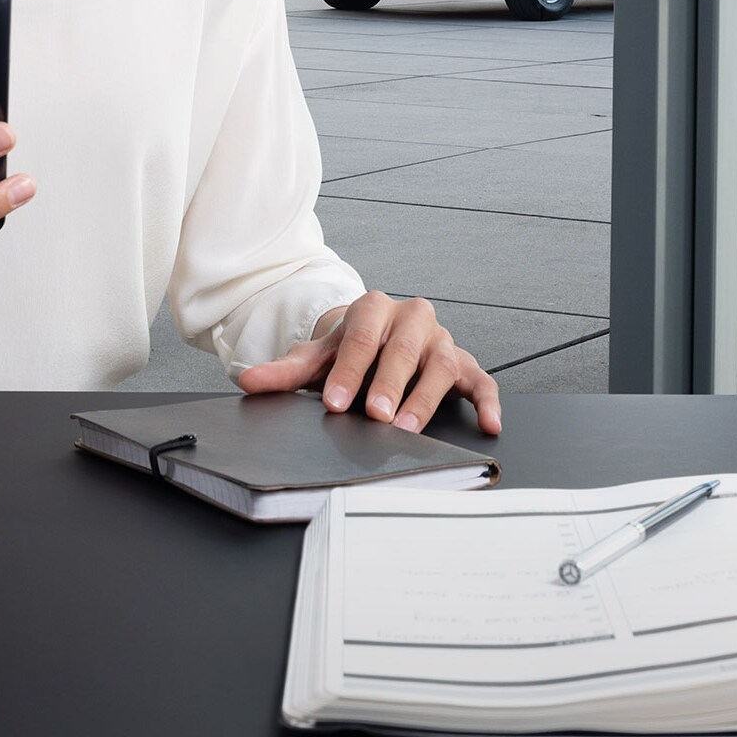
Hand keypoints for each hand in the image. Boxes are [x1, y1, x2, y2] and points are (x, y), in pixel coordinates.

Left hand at [236, 290, 501, 436]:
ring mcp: (440, 339)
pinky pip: (481, 380)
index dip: (348, 371)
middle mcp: (411, 318)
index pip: (360, 338)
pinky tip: (487, 423)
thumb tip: (249, 382)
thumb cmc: (349, 350)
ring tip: (409, 428)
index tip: (335, 402)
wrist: (375, 337)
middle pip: (401, 350)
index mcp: (372, 307)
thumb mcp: (318, 356)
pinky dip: (488, 401)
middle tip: (376, 415)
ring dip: (425, 398)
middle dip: (388, 384)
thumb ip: (286, 370)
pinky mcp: (465, 362)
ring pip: (441, 365)